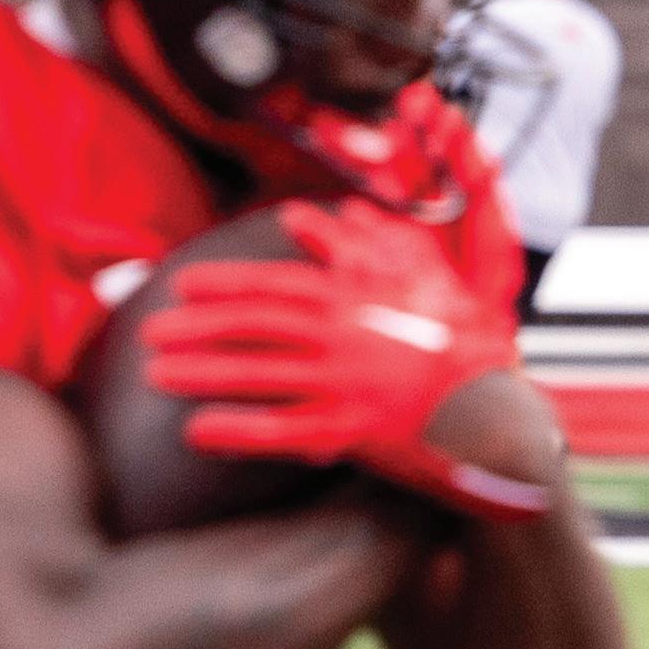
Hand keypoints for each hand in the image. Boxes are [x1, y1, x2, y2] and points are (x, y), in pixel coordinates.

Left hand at [141, 199, 554, 522]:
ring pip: (260, 374)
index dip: (224, 283)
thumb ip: (368, 244)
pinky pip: (283, 431)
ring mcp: (349, 383)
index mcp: (360, 296)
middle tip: (147, 332)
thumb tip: (325, 215)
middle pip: (256, 325)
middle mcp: (348, 334)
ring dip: (202, 372)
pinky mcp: (353, 431)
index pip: (277, 283)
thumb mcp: (426, 278)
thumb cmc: (462, 341)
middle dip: (196, 327)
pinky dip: (237, 432)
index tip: (181, 284)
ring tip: (154, 375)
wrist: (501, 407)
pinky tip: (195, 433)